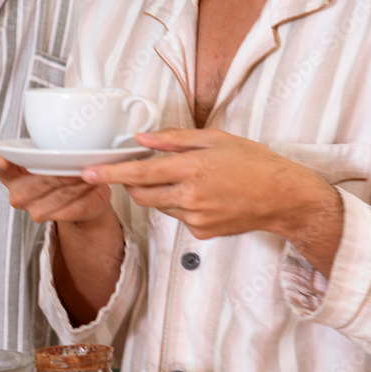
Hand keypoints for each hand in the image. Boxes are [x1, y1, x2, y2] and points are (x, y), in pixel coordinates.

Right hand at [0, 152, 123, 323]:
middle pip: (39, 182)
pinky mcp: (56, 219)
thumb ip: (48, 147)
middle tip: (77, 160)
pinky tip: (93, 184)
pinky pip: (75, 206)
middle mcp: (18, 195)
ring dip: (79, 182)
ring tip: (91, 170)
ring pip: (60, 194)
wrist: (76, 195)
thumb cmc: (58, 168)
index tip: (3, 158)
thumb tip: (64, 142)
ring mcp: (35, 210)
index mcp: (11, 174)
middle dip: (61, 171)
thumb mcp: (50, 153)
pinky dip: (86, 194)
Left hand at [82, 128, 342, 274]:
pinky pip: (178, 218)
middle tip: (147, 169)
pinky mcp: (201, 233)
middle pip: (141, 195)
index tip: (87, 172)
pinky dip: (182, 206)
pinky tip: (206, 196)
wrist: (284, 197)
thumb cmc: (254, 162)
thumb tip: (142, 138)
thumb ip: (175, 140)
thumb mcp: (216, 139)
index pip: (139, 173)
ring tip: (192, 179)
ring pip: (160, 206)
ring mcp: (196, 218)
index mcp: (192, 169)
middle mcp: (190, 197)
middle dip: (135, 184)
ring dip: (163, 193)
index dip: (110, 173)